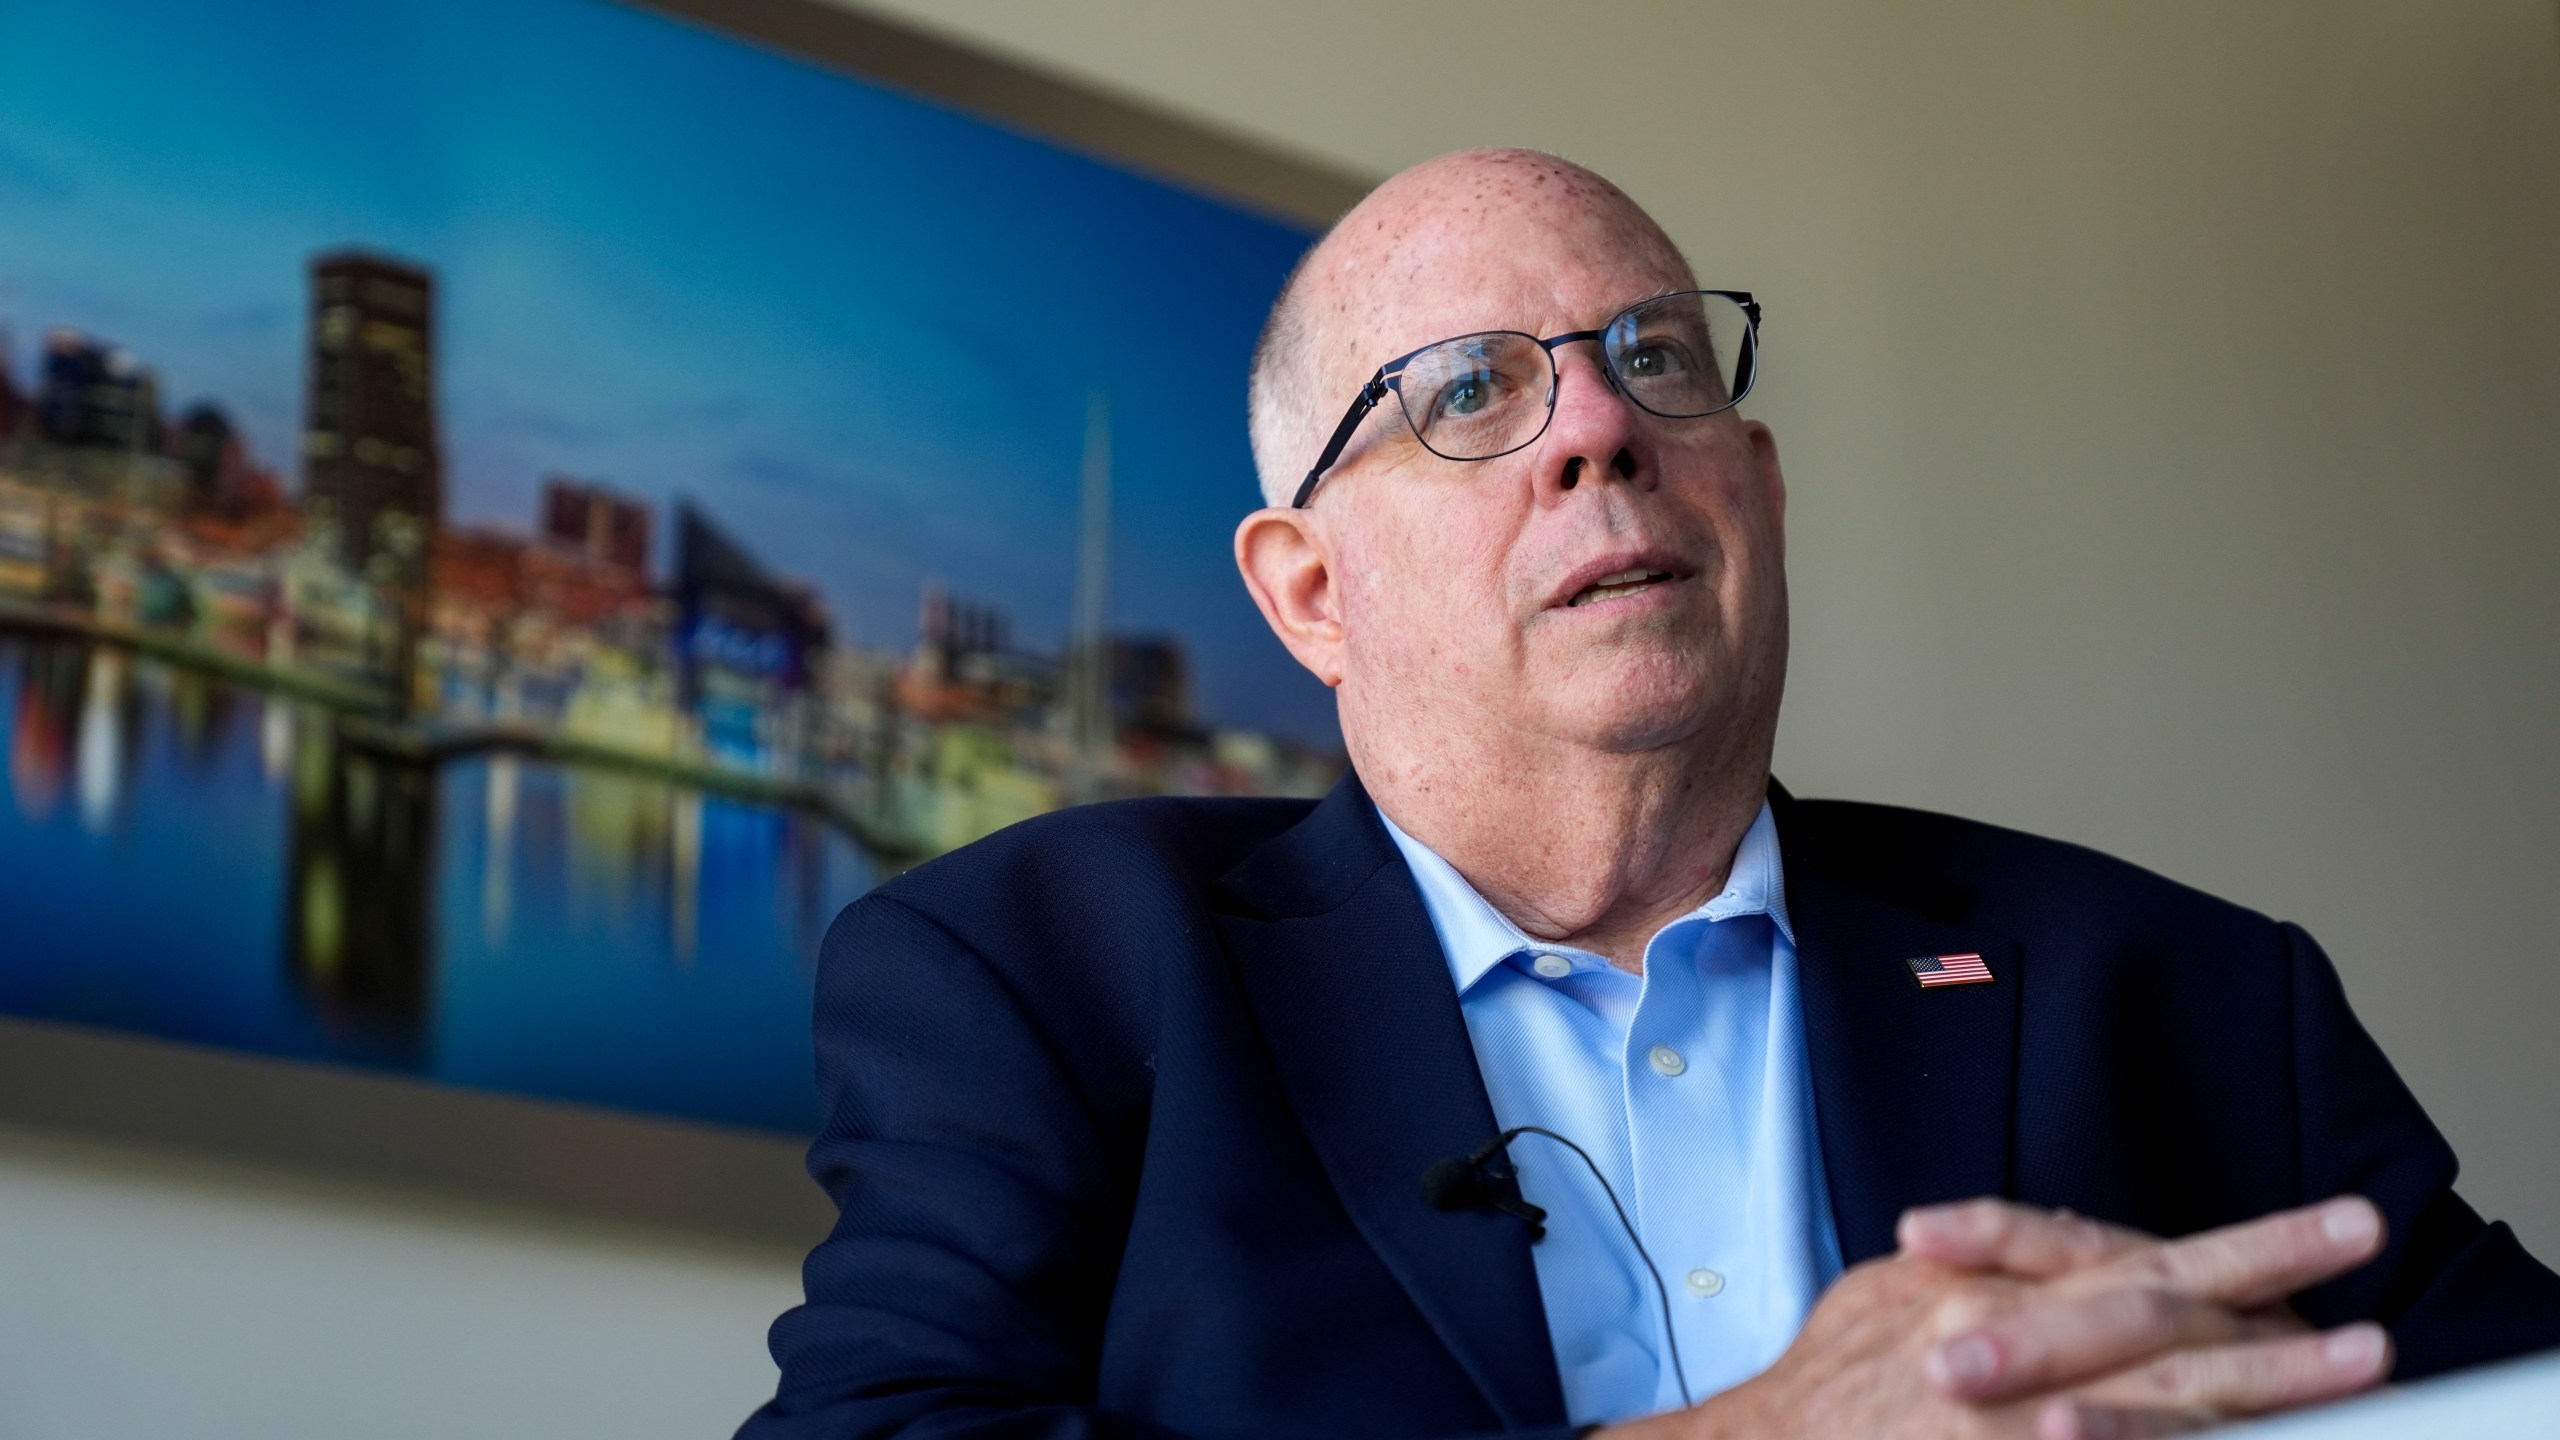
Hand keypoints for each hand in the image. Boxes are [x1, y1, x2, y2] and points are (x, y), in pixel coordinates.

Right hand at [1603, 1196, 2391, 1439]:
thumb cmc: (1834, 1374)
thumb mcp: (1897, 1289)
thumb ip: (1982, 1262)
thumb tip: (2055, 1243)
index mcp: (1999, 1292)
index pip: (2146, 1257)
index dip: (2251, 1248)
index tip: (2338, 1233)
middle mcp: (2020, 1352)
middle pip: (2175, 1328)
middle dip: (2282, 1320)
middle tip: (2379, 1320)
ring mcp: (2022, 1428)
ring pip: (2167, 1407)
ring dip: (2266, 1392)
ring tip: (2357, 1374)